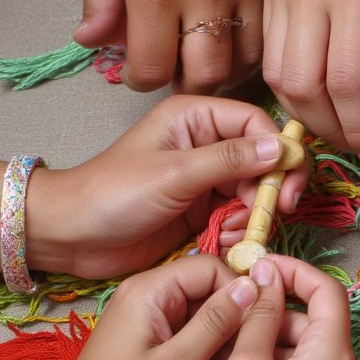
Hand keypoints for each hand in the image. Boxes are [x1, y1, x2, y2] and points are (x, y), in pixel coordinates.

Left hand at [28, 94, 308, 278]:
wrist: (74, 236)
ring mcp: (205, 180)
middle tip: (272, 215)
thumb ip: (230, 160)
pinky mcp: (202, 211)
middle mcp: (205, 144)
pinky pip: (238, 217)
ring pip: (254, 193)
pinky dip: (239, 231)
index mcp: (196, 118)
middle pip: (263, 160)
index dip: (279, 153)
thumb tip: (280, 148)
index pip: (257, 125)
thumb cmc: (114, 194)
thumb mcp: (175, 173)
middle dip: (270, 189)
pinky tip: (223, 242)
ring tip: (232, 232)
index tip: (285, 187)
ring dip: (253, 215)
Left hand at [41, 255, 260, 359]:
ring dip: (219, 344)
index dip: (240, 292)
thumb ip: (217, 322)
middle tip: (245, 358)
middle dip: (231, 322)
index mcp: (150, 289)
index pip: (211, 267)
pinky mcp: (147, 344)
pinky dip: (202, 357)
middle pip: (207, 292)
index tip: (259, 325)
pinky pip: (187, 338)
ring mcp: (147, 321)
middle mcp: (148, 296)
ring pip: (201, 318)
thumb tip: (252, 287)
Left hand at [68, 0, 274, 92]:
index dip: (140, 80)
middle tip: (172, 71)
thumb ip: (97, 4)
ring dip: (219, 72)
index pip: (153, 69)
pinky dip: (246, 51)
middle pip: (204, 77)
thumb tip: (92, 43)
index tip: (138, 71)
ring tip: (200, 59)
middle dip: (184, 85)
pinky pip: (262, 37)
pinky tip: (227, 43)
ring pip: (241, 62)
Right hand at [210, 254, 359, 359]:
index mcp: (336, 356)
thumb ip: (258, 314)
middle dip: (278, 310)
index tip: (260, 267)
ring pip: (311, 352)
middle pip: (318, 322)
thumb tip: (266, 276)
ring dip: (276, 340)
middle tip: (235, 312)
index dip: (294, 271)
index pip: (328, 291)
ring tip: (231, 348)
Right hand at [263, 0, 359, 162]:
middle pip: (302, 87)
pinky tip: (318, 93)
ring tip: (339, 125)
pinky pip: (270, 52)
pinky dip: (291, 84)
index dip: (359, 126)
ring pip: (278, 75)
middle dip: (330, 129)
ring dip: (307, 112)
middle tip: (358, 145)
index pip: (345, 81)